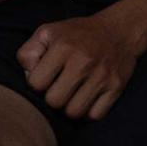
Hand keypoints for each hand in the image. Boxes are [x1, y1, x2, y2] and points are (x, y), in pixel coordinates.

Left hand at [19, 5, 146, 120]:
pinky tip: (87, 99)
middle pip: (55, 101)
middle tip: (59, 88)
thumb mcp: (47, 32)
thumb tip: (28, 77)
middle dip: (53, 98)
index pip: (36, 83)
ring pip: (74, 112)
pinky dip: (89, 112)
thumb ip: (28, 53)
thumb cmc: (77, 34)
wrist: (119, 30)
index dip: (37, 83)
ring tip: (72, 95)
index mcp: (63, 47)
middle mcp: (83, 61)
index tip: (46, 76)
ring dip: (70, 107)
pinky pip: (95, 115)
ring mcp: (102, 76)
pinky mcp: (116, 86)